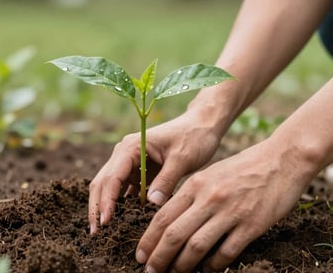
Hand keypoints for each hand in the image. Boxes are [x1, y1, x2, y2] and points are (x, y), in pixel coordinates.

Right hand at [88, 110, 222, 232]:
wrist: (202, 126)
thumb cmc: (193, 137)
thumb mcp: (182, 158)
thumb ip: (166, 180)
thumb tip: (150, 204)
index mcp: (132, 146)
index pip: (112, 177)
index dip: (106, 201)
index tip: (104, 223)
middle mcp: (125, 153)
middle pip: (104, 182)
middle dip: (98, 206)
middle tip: (95, 233)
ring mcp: (130, 162)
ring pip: (110, 187)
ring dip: (106, 206)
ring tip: (103, 232)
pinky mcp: (139, 170)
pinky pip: (125, 189)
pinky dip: (121, 204)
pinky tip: (122, 220)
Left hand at [136, 137, 314, 271]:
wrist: (280, 160)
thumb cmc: (242, 168)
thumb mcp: (210, 174)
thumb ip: (191, 195)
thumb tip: (173, 222)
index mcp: (196, 184)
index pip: (164, 216)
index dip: (149, 239)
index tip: (141, 255)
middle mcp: (209, 198)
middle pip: (175, 233)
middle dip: (159, 257)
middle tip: (150, 271)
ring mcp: (230, 212)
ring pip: (196, 246)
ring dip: (181, 265)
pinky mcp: (252, 225)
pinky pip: (226, 252)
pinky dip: (213, 265)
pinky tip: (207, 270)